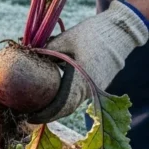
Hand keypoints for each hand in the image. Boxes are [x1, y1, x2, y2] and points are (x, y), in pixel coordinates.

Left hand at [28, 0, 148, 123]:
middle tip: (30, 113)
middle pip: (66, 108)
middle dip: (48, 113)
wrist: (120, 32)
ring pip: (72, 102)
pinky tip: (52, 92)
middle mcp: (89, 89)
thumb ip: (47, 49)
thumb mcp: (67, 38)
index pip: (61, 106)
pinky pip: (79, 95)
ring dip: (57, 105)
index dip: (45, 114)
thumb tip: (28, 55)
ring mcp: (95, 88)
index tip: (30, 116)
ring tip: (38, 105)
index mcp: (81, 79)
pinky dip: (66, 97)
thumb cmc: (93, 33)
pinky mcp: (98, 85)